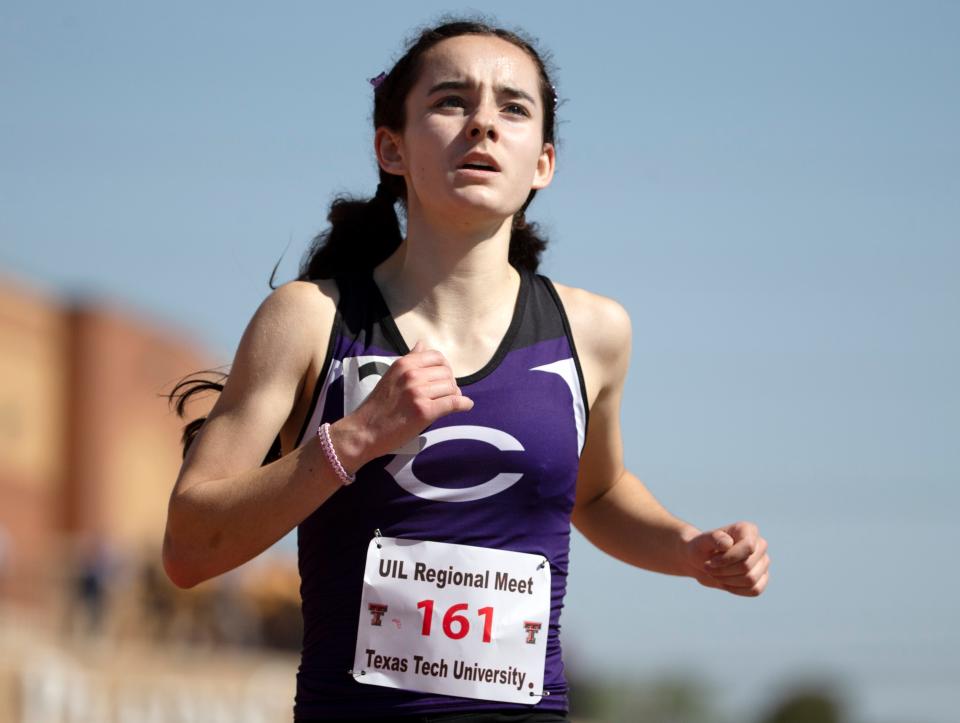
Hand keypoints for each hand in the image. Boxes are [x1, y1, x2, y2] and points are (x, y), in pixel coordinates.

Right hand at [346, 340, 473, 460]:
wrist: (364, 431)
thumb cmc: (378, 406)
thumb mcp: (391, 376)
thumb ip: (409, 360)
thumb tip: (422, 343)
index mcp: (404, 364)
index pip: (437, 357)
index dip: (444, 367)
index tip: (442, 378)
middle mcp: (412, 375)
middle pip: (447, 373)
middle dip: (450, 383)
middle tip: (445, 393)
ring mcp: (418, 392)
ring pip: (452, 388)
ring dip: (455, 395)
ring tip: (449, 402)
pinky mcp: (424, 411)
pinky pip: (454, 403)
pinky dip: (464, 405)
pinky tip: (465, 406)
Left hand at [684, 521, 769, 596]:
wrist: (701, 561)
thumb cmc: (701, 548)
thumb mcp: (702, 541)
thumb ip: (713, 538)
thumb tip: (728, 543)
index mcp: (748, 529)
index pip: (748, 547)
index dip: (728, 558)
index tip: (710, 562)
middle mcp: (760, 544)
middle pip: (747, 566)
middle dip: (724, 571)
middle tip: (708, 568)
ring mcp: (763, 562)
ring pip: (751, 579)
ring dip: (728, 580)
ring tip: (715, 574)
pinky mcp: (762, 578)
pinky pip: (755, 590)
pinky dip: (736, 589)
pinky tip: (724, 582)